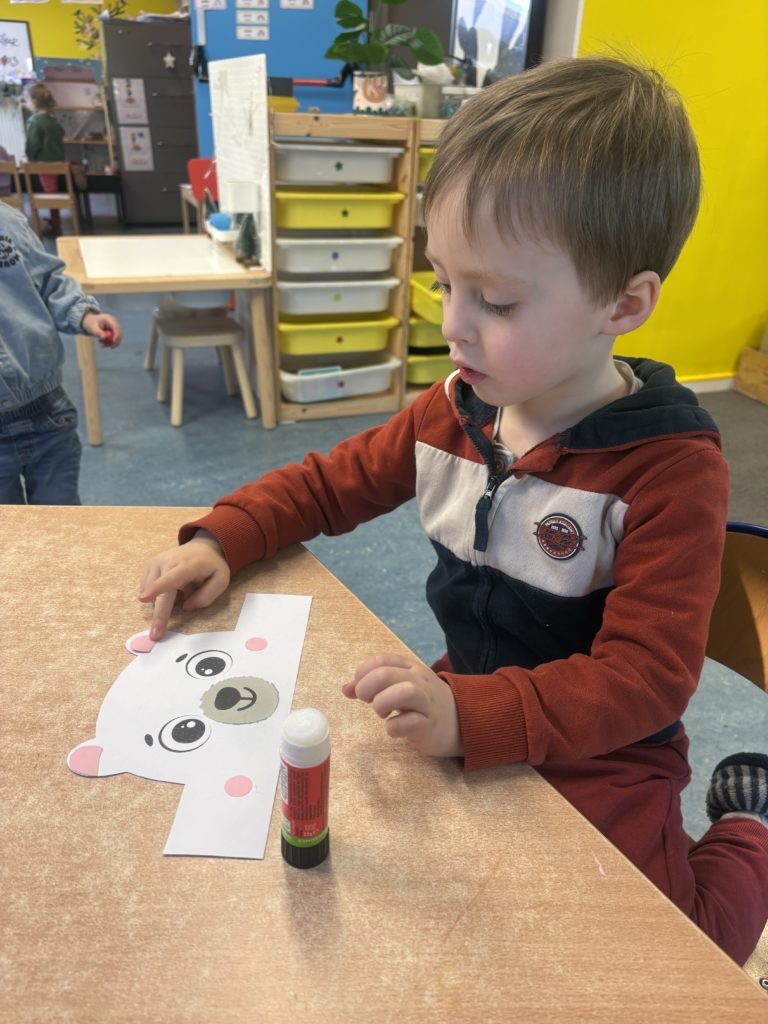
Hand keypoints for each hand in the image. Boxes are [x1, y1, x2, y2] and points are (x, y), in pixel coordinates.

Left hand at [81, 311, 122, 347]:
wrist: (89, 322)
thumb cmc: (90, 324)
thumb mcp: (92, 328)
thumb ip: (98, 332)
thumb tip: (104, 337)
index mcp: (109, 319)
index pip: (116, 328)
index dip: (117, 336)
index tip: (113, 343)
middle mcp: (114, 322)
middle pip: (119, 333)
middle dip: (115, 341)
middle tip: (111, 348)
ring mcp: (114, 327)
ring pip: (117, 338)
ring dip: (110, 343)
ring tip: (100, 343)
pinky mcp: (113, 331)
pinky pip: (114, 339)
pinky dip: (109, 342)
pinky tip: (101, 342)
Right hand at [138, 532, 230, 640]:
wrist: (202, 547)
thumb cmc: (212, 566)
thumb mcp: (221, 580)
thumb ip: (207, 596)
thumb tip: (186, 607)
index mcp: (187, 565)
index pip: (171, 578)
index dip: (157, 588)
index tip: (144, 599)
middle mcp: (167, 561)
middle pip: (159, 593)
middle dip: (158, 615)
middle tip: (155, 635)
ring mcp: (155, 562)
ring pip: (153, 594)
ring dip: (165, 601)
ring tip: (182, 590)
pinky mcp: (149, 566)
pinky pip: (148, 589)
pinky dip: (159, 595)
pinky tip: (173, 587)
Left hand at [342, 652, 461, 757]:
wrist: (462, 721)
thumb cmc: (423, 702)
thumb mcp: (399, 686)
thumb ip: (373, 685)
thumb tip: (346, 688)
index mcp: (409, 667)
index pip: (380, 659)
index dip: (363, 673)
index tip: (361, 688)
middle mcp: (419, 680)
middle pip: (385, 674)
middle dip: (367, 688)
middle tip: (368, 701)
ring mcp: (427, 702)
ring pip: (403, 692)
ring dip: (382, 704)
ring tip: (382, 713)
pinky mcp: (430, 725)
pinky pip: (410, 723)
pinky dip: (394, 727)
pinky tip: (394, 728)